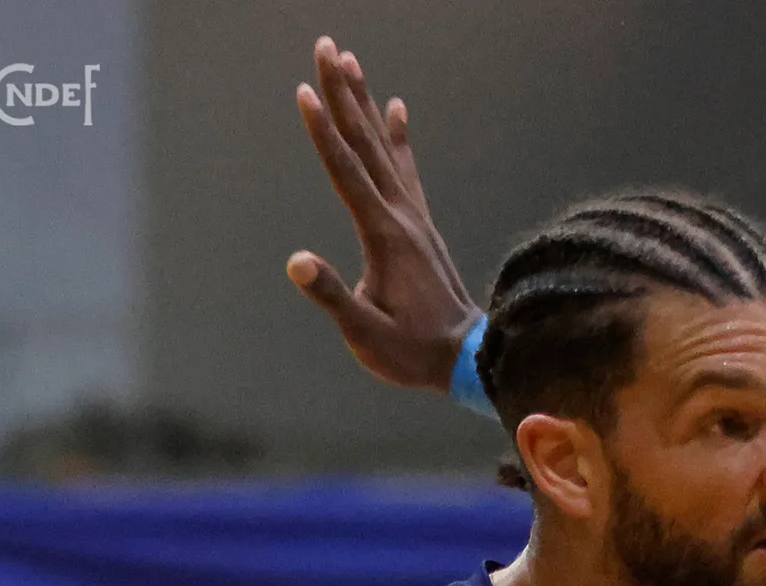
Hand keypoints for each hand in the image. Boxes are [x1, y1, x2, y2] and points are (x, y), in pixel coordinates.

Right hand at [288, 37, 481, 388]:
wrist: (468, 358)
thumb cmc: (412, 352)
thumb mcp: (366, 334)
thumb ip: (333, 297)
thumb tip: (297, 263)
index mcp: (384, 237)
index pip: (346, 173)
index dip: (324, 132)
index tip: (305, 91)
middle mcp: (402, 216)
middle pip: (366, 144)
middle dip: (343, 94)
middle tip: (326, 46)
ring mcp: (415, 218)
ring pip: (385, 148)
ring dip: (366, 104)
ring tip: (351, 62)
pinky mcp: (422, 226)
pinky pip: (407, 169)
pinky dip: (400, 137)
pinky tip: (398, 108)